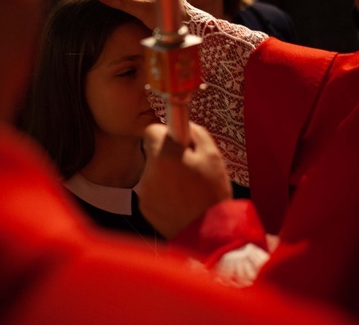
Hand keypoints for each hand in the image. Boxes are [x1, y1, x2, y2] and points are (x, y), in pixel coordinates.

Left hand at [138, 122, 231, 238]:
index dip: (166, 134)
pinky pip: (153, 191)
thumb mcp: (213, 156)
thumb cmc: (212, 194)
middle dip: (168, 156)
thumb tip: (183, 125)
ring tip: (188, 189)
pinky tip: (181, 202)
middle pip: (153, 153)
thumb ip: (195, 133)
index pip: (151, 130)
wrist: (207, 233)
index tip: (178, 143)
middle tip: (189, 168)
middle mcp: (149, 171)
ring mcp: (145, 191)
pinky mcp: (145, 207)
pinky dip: (164, 193)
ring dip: (166, 175)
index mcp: (164, 156)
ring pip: (154, 172)